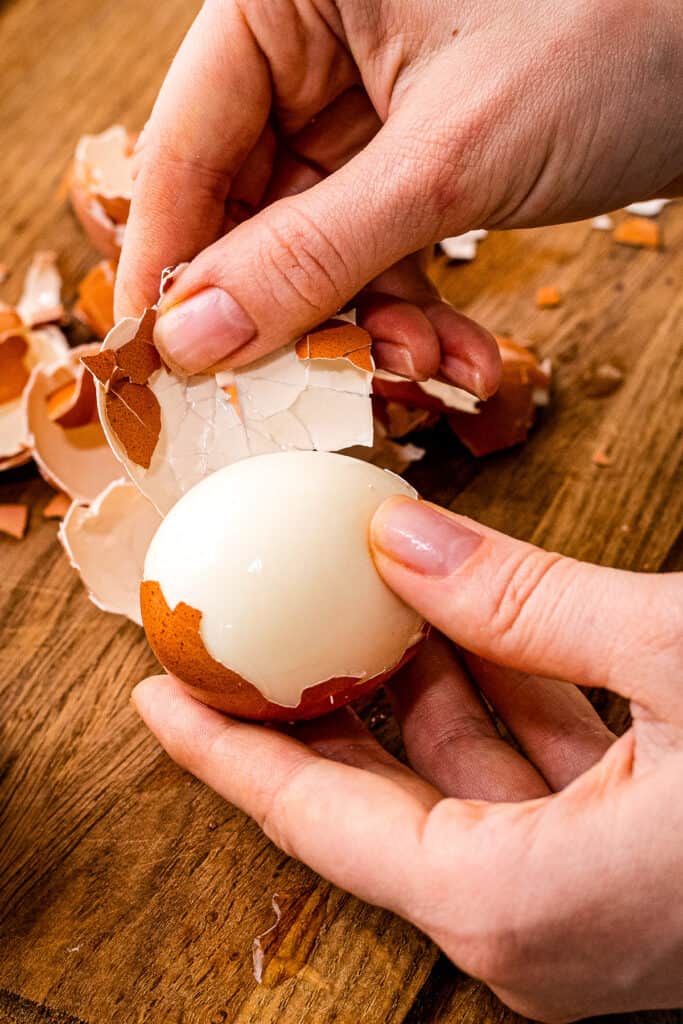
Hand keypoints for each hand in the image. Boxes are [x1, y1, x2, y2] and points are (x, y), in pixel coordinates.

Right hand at [115, 0, 682, 386]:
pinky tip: (458, 355)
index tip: (162, 361)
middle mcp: (317, 38)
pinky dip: (413, 310)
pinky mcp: (418, 149)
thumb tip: (196, 337)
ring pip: (317, 241)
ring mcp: (369, 98)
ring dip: (366, 324)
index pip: (188, 138)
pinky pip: (380, 247)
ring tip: (422, 369)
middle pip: (249, 202)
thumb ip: (312, 252)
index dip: (173, 260)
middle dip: (292, 309)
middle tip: (301, 388)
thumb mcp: (450, 159)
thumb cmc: (622, 31)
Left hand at [133, 498, 682, 1021]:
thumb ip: (521, 600)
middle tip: (254, 628)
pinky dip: (488, 704)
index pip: (315, 820)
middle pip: (370, 805)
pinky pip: (520, 784)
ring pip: (451, 787)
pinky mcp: (621, 870)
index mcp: (514, 901)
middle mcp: (531, 926)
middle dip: (313, 707)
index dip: (224, 749)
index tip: (157, 693)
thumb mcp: (675, 657)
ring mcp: (577, 905)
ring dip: (409, 690)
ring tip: (358, 601)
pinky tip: (465, 629)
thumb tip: (396, 539)